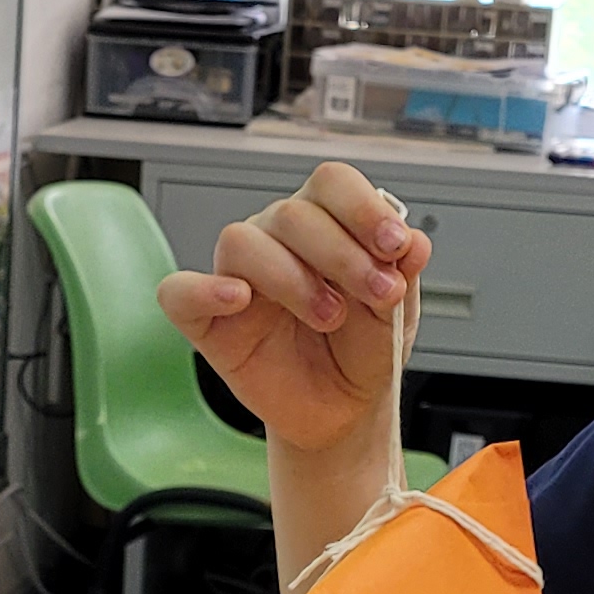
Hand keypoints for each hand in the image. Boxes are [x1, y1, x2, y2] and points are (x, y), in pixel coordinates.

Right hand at [151, 160, 432, 457]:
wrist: (343, 409)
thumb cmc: (361, 352)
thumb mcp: (396, 313)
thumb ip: (403, 273)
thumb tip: (413, 241)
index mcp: (324, 223)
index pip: (332, 184)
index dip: (362, 208)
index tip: (393, 245)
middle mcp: (276, 239)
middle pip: (292, 212)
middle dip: (342, 254)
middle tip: (378, 294)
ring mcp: (238, 276)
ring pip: (242, 241)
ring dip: (292, 278)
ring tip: (330, 316)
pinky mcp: (208, 320)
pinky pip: (179, 292)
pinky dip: (203, 290)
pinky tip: (238, 299)